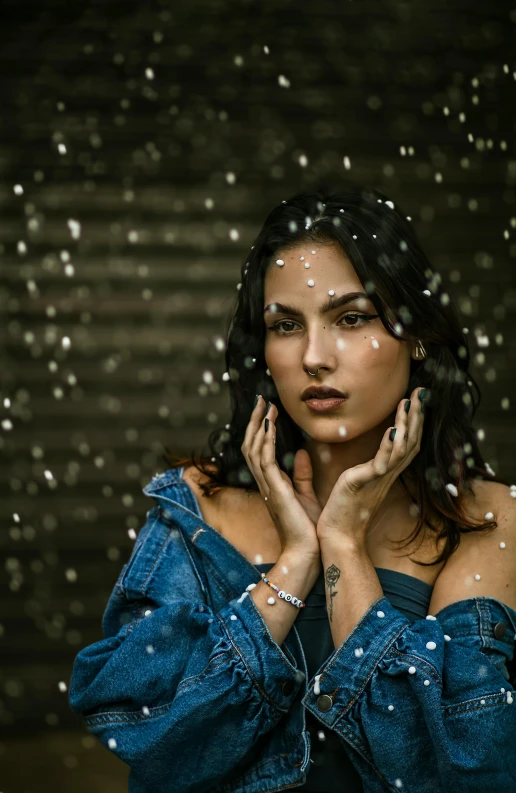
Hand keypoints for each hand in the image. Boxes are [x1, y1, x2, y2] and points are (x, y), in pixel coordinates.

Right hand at [241, 396, 321, 560]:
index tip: (268, 409)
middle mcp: (264, 482)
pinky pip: (265, 459)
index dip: (261, 429)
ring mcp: (267, 486)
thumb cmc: (308, 529)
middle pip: (251, 445)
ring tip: (266, 405)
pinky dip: (266, 439)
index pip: (260, 450)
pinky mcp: (274, 489)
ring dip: (259, 425)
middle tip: (262, 400)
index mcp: (271, 483)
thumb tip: (302, 453)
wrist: (308, 553)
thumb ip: (301, 475)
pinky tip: (270, 423)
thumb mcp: (306, 496)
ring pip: (254, 448)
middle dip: (256, 421)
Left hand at [316, 387, 426, 547]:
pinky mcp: (365, 483)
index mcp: (384, 473)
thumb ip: (355, 468)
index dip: (414, 422)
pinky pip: (382, 462)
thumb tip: (343, 455)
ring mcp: (378, 479)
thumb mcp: (351, 483)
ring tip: (409, 402)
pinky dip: (389, 446)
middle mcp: (387, 474)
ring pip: (402, 448)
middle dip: (416, 416)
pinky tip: (392, 429)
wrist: (337, 537)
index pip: (406, 443)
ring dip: (407, 424)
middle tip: (421, 392)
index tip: (416, 399)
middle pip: (411, 441)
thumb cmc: (341, 512)